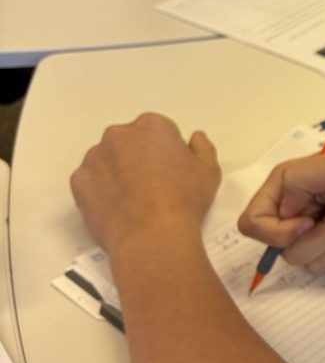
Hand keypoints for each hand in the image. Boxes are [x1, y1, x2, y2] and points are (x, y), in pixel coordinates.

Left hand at [71, 113, 220, 257]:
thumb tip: (195, 139)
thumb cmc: (184, 200)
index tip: (172, 173)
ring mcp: (95, 158)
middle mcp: (119, 135)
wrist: (152, 236)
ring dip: (117, 173)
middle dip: (138, 158)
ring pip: (106, 161)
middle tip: (153, 187)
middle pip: (129, 142)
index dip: (167, 153)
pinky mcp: (79, 182)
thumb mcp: (208, 172)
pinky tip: (117, 209)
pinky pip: (90, 182)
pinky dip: (100, 192)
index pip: (159, 132)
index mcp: (152, 126)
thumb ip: (202, 148)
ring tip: (133, 201)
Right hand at [238, 149, 324, 273]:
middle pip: (281, 249)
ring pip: (307, 261)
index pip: (252, 224)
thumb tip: (282, 213)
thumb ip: (298, 182)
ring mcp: (311, 231)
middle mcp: (292, 210)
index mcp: (284, 186)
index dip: (278, 231)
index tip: (309, 222)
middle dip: (320, 236)